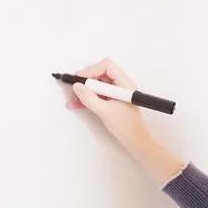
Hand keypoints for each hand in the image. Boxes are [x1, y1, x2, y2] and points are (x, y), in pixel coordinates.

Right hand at [69, 58, 185, 184]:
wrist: (135, 141)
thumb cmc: (126, 126)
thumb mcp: (105, 111)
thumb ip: (89, 98)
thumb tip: (77, 87)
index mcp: (124, 84)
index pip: (106, 66)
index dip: (91, 70)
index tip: (79, 79)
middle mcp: (121, 86)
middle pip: (100, 74)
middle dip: (86, 81)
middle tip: (75, 89)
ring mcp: (116, 93)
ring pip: (97, 85)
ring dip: (85, 91)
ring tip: (73, 97)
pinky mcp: (112, 101)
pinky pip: (98, 95)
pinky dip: (87, 98)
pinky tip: (75, 104)